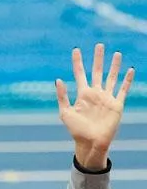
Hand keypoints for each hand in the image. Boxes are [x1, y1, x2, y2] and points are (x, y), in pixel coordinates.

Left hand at [58, 43, 131, 168]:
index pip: (80, 74)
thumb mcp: (65, 112)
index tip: (76, 50)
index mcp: (82, 95)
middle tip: (99, 45)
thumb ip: (62, 96)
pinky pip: (123, 90)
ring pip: (112, 77)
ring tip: (116, 53)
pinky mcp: (117, 104)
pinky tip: (130, 70)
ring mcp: (107, 98)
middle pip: (97, 72)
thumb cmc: (76, 130)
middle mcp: (95, 94)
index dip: (78, 62)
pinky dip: (127, 80)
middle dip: (98, 59)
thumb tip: (58, 79)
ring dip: (114, 66)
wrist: (90, 142)